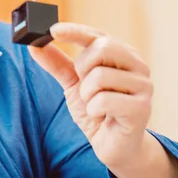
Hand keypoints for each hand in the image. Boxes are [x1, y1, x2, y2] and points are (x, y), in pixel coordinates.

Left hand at [28, 23, 152, 171]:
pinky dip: (94, 110)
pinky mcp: (142, 108)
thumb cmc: (97, 111)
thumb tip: (34, 43)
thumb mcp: (72, 84)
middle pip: (102, 48)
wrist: (114, 147)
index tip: (52, 30)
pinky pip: (103, 100)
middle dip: (83, 68)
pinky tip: (103, 117)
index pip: (97, 34)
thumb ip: (56, 63)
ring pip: (100, 76)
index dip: (74, 30)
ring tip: (97, 105)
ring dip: (87, 95)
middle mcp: (137, 65)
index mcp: (122, 55)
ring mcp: (143, 86)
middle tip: (85, 87)